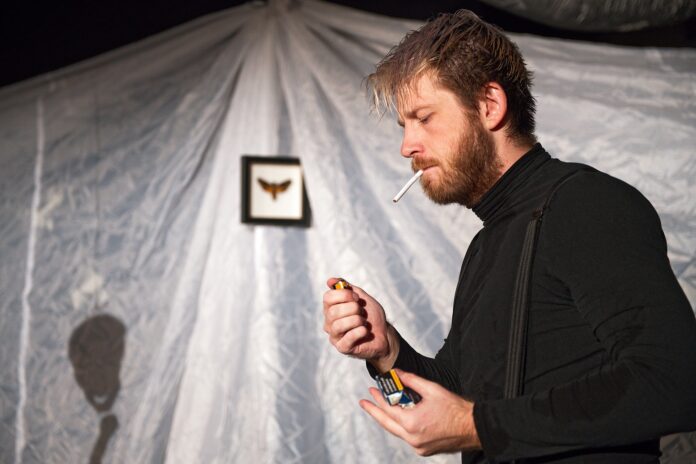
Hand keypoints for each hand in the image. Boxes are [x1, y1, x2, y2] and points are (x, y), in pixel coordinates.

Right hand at [322, 278, 397, 368]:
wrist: (384, 333)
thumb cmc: (371, 315)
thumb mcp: (361, 297)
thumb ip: (346, 288)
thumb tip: (330, 281)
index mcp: (331, 308)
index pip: (328, 298)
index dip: (344, 295)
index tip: (357, 298)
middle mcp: (329, 322)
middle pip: (333, 311)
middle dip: (353, 308)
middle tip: (362, 312)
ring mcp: (334, 336)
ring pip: (339, 325)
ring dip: (357, 320)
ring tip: (364, 322)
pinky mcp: (342, 348)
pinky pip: (348, 338)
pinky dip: (360, 331)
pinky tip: (365, 331)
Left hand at [359, 369, 480, 455]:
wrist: (474, 427)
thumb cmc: (455, 409)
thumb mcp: (432, 389)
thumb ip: (411, 380)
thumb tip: (397, 373)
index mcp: (413, 423)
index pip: (388, 410)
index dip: (378, 399)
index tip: (371, 390)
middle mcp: (413, 438)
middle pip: (387, 424)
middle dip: (374, 412)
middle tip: (364, 402)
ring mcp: (418, 446)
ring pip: (397, 431)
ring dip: (388, 419)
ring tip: (381, 407)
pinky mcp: (424, 450)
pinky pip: (407, 437)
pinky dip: (401, 426)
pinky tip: (400, 417)